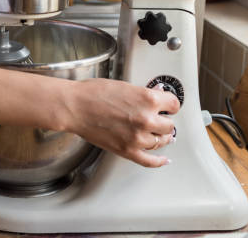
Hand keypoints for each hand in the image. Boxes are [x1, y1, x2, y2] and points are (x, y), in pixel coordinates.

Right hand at [64, 79, 179, 166]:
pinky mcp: (127, 150)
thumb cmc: (92, 94)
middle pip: (170, 125)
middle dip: (164, 120)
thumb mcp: (124, 86)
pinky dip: (159, 161)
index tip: (167, 106)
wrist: (74, 107)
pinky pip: (150, 160)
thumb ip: (143, 94)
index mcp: (148, 99)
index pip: (174, 104)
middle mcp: (146, 119)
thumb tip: (155, 95)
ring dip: (160, 137)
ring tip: (157, 133)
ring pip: (161, 141)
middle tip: (158, 118)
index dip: (170, 105)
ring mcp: (138, 137)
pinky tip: (164, 159)